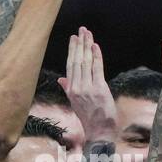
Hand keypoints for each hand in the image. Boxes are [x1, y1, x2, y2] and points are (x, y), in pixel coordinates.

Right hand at [59, 27, 115, 141]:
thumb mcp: (75, 103)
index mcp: (70, 90)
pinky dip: (96, 56)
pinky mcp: (99, 89)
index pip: (70, 66)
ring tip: (88, 34)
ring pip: (86, 62)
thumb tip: (61, 79)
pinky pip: (97, 69)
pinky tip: (95, 46)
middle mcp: (77, 87)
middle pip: (77, 61)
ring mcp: (87, 88)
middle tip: (81, 30)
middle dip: (79, 44)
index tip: (73, 38)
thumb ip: (68, 89)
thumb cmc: (89, 118)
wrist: (99, 131)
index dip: (71, 51)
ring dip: (87, 46)